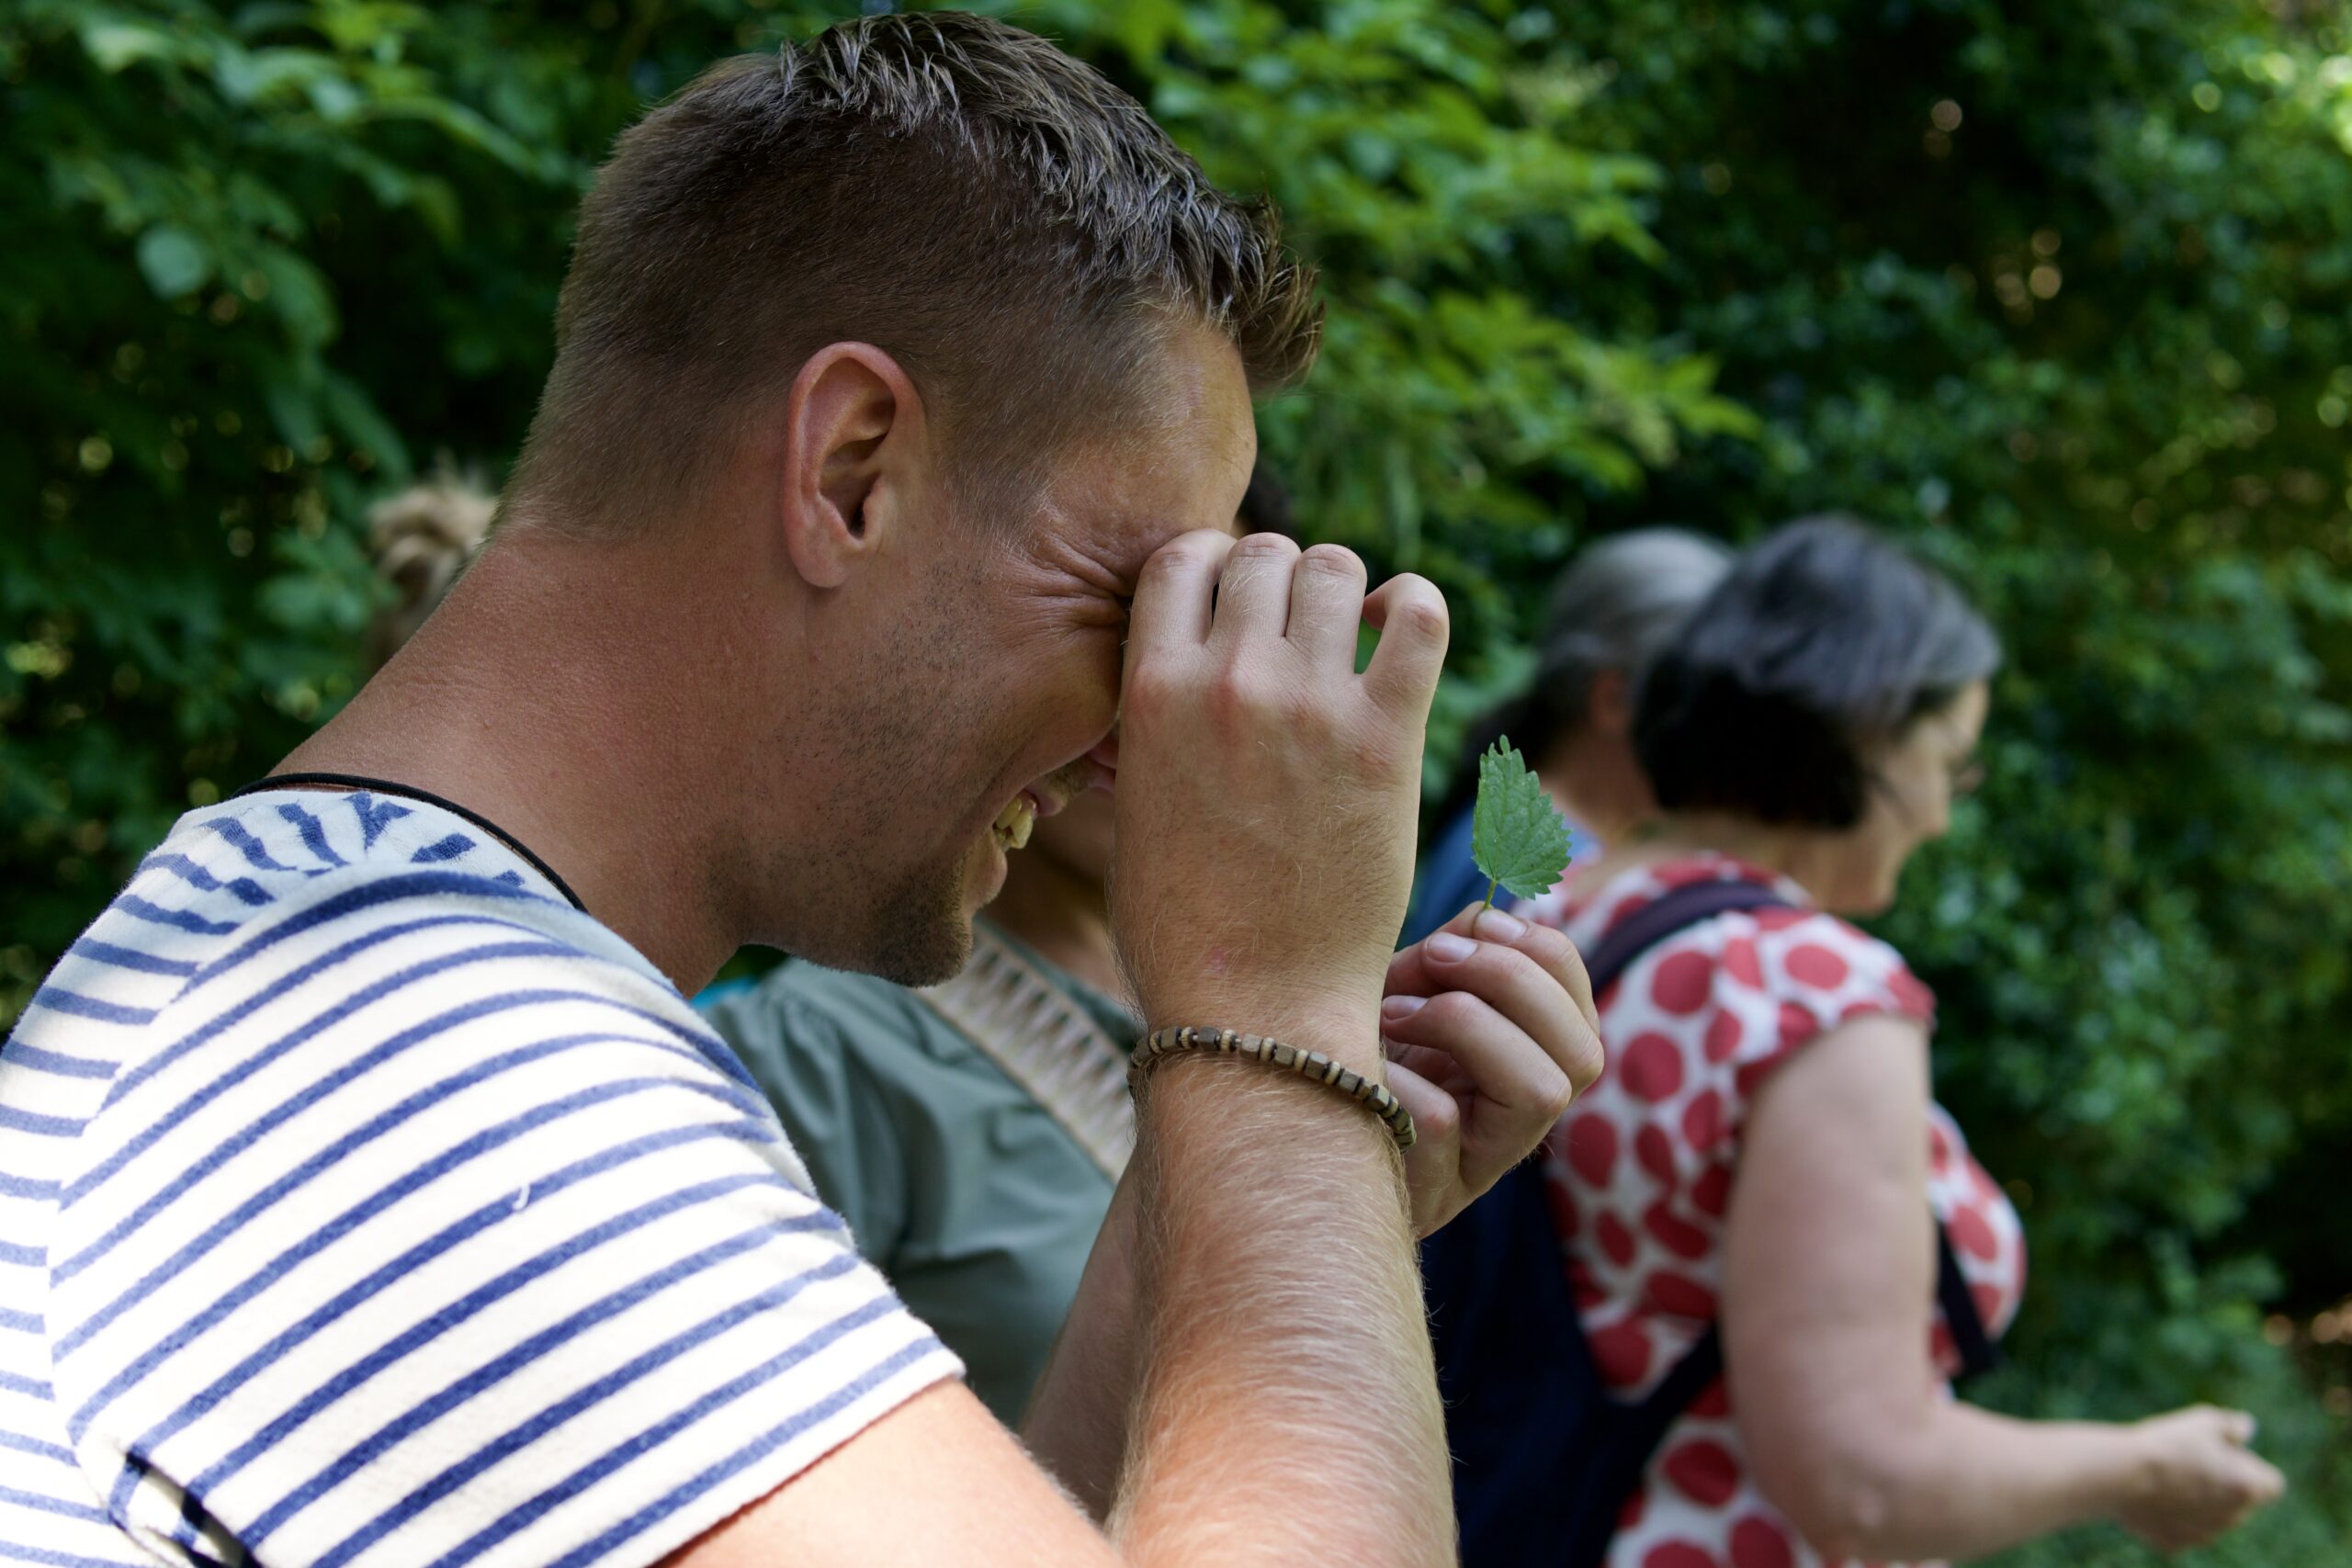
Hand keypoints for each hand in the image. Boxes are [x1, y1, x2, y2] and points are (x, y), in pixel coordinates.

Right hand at [1112, 531, 1446, 1065]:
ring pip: (1337, 571)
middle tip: (1293, 626)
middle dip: (1280, 578)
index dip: (1211, 566)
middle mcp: (1228, 682)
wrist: (1254, 1004)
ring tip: (1347, 633)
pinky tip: (1397, 636)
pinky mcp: (1385, 741)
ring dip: (1343, 591)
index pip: (1181, 557)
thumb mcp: (1132, 805)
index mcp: (1150, 693)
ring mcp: (1310, 707)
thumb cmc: (1182, 923)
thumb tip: (1168, 670)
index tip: (1229, 601)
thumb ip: (1149, 723)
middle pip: (1264, 552)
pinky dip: (1413, 607)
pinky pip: (1420, 617)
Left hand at [1381, 902, 1602, 1234]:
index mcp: (1532, 1072)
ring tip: (1393, 1011)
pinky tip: (1367, 1062)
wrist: (1297, 1128)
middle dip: (1512, 981)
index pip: (1584, 1016)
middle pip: (1582, 1055)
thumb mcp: (1407, 994)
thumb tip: (1483, 916)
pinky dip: (1404, 1073)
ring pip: (1541, 1092)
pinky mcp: (1430, 1193)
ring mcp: (1481, 1167)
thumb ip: (1451, 955)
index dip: (1546, 957)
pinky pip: (1440, 1122)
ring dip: (1468, 1024)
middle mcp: (1524, 1127)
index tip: (1480, 922)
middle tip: (1433, 955)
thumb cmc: (1355, 1053)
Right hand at [2114, 1405, 2285, 1551]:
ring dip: (2199, 1502)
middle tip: (2189, 1461)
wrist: (2121, 1474)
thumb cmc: (2167, 1443)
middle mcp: (2233, 1517)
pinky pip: (2180, 1529)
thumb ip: (2233, 1425)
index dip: (2250, 1466)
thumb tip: (2246, 1428)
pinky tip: (2150, 1496)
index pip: (2271, 1483)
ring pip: (2211, 1518)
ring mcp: (2204, 1535)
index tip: (2224, 1454)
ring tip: (2165, 1476)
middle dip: (2223, 1485)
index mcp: (2248, 1487)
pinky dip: (2171, 1516)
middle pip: (2239, 1501)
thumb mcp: (2204, 1420)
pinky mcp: (2176, 1544)